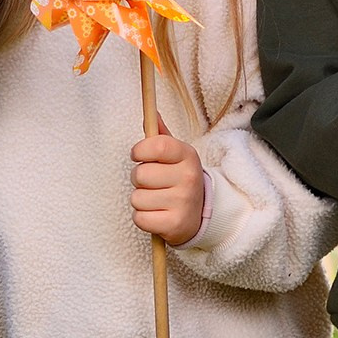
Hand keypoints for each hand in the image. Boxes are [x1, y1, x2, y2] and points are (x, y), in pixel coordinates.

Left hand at [130, 130, 206, 244]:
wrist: (200, 214)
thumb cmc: (179, 180)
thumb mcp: (176, 156)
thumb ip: (161, 135)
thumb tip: (151, 113)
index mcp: (188, 156)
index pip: (157, 145)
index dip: (140, 150)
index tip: (138, 156)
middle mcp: (189, 178)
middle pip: (140, 174)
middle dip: (139, 180)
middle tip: (153, 183)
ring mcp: (183, 202)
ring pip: (137, 198)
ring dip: (141, 200)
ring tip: (157, 200)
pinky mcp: (175, 224)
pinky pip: (140, 218)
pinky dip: (143, 218)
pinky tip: (157, 214)